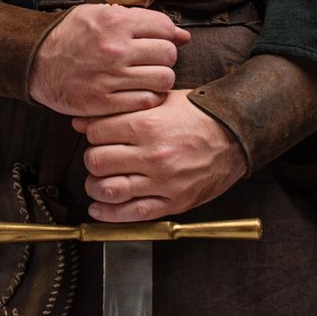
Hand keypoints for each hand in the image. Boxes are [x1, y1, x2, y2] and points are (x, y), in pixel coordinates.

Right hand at [28, 4, 189, 116]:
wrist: (35, 62)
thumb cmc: (69, 36)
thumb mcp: (99, 14)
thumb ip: (139, 20)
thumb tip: (182, 35)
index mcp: (114, 22)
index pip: (164, 27)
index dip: (168, 35)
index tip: (159, 41)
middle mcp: (115, 48)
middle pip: (168, 54)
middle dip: (165, 57)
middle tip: (153, 60)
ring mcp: (110, 77)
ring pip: (163, 79)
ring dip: (160, 79)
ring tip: (148, 77)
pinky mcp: (104, 101)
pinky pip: (146, 101)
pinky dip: (149, 98)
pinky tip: (139, 92)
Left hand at [71, 90, 246, 221]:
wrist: (236, 136)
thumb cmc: (197, 115)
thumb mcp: (161, 101)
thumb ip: (122, 110)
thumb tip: (80, 122)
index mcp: (148, 125)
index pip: (96, 133)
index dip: (92, 133)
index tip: (98, 135)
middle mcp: (153, 155)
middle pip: (96, 162)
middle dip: (92, 159)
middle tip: (99, 157)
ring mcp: (164, 182)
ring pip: (108, 190)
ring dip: (95, 187)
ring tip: (98, 182)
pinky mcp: (174, 202)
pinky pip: (133, 214)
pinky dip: (109, 214)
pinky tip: (98, 209)